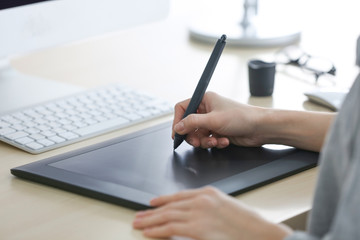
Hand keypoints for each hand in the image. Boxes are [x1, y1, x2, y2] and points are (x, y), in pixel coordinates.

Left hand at [133, 186, 291, 239]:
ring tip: (139, 223)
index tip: (152, 203)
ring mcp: (199, 213)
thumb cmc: (248, 224)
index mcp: (209, 192)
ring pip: (167, 216)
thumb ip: (206, 206)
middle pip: (170, 205)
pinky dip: (158, 230)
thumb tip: (190, 214)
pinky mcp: (198, 229)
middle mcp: (202, 200)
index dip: (163, 199)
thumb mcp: (225, 206)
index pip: (179, 195)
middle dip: (152, 211)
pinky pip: (171, 228)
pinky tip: (149, 232)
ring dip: (151, 220)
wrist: (261, 233)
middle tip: (139, 215)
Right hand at [172, 92, 265, 148]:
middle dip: (193, 135)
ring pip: (198, 135)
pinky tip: (224, 141)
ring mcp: (213, 122)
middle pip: (189, 124)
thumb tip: (177, 127)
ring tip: (214, 141)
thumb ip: (192, 123)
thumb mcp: (213, 120)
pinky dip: (214, 143)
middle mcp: (207, 110)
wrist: (260, 128)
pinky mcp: (219, 132)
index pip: (182, 108)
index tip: (177, 133)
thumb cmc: (241, 117)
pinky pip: (208, 140)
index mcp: (205, 100)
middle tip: (196, 142)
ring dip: (205, 141)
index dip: (178, 121)